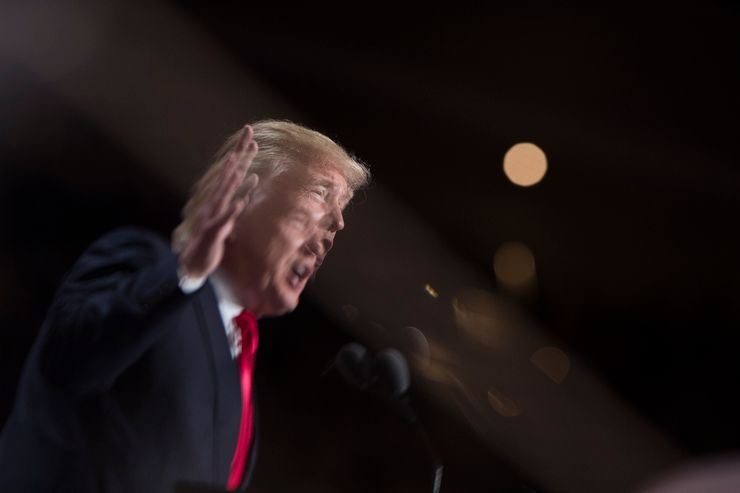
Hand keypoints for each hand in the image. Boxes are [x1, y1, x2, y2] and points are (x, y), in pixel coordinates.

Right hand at [178, 125, 258, 278]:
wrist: (194, 264)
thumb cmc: (211, 241)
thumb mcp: (227, 221)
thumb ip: (236, 205)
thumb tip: (247, 192)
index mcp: (221, 199)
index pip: (233, 172)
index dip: (242, 153)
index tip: (250, 135)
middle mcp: (215, 203)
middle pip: (229, 175)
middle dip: (239, 154)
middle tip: (248, 134)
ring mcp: (212, 215)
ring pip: (222, 193)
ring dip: (230, 177)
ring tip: (237, 161)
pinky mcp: (213, 232)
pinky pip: (223, 220)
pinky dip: (231, 211)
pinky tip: (240, 202)